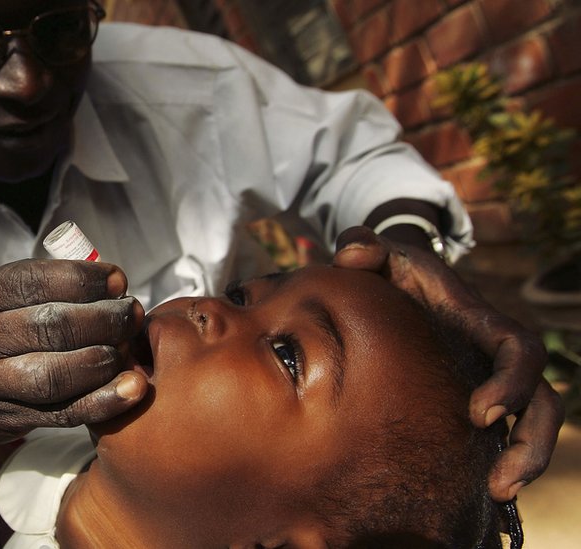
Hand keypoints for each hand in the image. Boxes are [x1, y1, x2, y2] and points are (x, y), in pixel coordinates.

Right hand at [0, 259, 149, 444]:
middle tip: (131, 314)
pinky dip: (103, 402)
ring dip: (103, 359)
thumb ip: (42, 288)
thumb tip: (112, 282)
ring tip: (126, 348)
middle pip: (48, 327)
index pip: (31, 281)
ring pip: (53, 375)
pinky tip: (131, 389)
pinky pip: (62, 413)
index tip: (119, 281)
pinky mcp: (4, 421)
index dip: (83, 280)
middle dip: (102, 318)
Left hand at [333, 226, 564, 500]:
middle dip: (530, 441)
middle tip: (500, 479)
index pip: (518, 350)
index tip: (481, 413)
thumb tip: (354, 255)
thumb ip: (362, 246)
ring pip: (532, 423)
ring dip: (524, 462)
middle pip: (542, 399)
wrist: (395, 286)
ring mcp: (487, 379)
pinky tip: (476, 495)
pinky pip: (498, 436)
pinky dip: (494, 463)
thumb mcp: (380, 255)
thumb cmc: (390, 272)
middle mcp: (492, 355)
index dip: (511, 381)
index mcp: (478, 322)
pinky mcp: (472, 401)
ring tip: (499, 494)